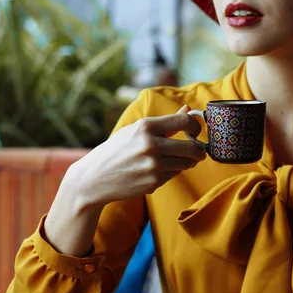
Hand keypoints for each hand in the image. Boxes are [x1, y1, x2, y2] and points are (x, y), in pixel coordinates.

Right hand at [67, 105, 205, 207]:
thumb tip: (188, 109)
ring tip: (176, 160)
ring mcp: (153, 165)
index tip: (197, 132)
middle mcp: (151, 144)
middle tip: (199, 152)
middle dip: (198, 151)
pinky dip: (171, 172)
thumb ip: (166, 122)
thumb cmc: (117, 150)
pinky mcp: (154, 182)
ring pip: (186, 163)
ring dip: (186, 162)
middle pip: (191, 147)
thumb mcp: (137, 130)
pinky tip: (157, 170)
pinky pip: (174, 175)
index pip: (185, 122)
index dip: (196, 127)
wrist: (94, 178)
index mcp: (146, 126)